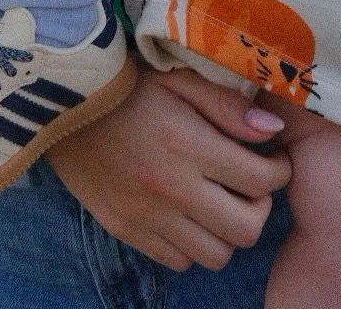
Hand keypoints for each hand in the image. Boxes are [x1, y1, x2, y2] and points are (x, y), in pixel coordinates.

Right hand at [48, 67, 290, 270]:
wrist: (60, 101)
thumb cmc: (125, 83)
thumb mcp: (177, 79)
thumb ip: (227, 105)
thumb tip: (273, 131)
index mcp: (188, 146)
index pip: (262, 180)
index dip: (280, 171)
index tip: (274, 159)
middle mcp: (171, 189)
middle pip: (245, 229)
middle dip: (259, 207)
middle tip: (250, 184)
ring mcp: (146, 216)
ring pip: (214, 255)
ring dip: (225, 231)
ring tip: (218, 200)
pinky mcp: (124, 229)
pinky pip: (177, 261)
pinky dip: (190, 244)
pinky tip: (185, 212)